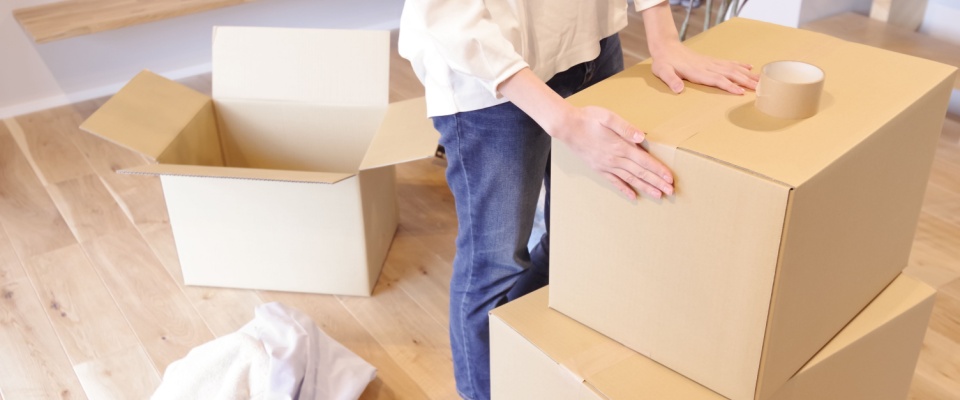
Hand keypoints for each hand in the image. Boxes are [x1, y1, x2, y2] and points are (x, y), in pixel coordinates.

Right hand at [552, 106, 673, 199]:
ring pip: (630, 180)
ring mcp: (606, 166)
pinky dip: (624, 190)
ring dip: (645, 188)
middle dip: (656, 183)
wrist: (567, 127)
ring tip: (658, 195)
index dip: (658, 170)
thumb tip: (641, 137)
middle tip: (670, 192)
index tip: (670, 179)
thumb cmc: (588, 118)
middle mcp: (615, 159)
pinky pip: (614, 182)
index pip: (644, 161)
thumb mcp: (608, 117)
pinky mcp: (599, 168)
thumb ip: (625, 127)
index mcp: (620, 146)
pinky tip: (633, 196)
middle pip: (640, 173)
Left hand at [640, 1, 757, 94]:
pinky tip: (749, 67)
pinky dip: (740, 64)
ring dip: (747, 74)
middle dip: (745, 81)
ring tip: (760, 80)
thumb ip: (671, 80)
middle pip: (730, 74)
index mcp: (697, 72)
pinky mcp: (710, 60)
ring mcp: (710, 62)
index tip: (742, 92)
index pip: (717, 80)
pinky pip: (728, 62)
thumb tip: (678, 89)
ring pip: (732, 68)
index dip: (730, 86)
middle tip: (760, 88)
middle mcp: (707, 66)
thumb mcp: (663, 72)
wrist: (665, 47)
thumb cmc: (663, 62)